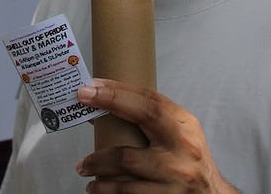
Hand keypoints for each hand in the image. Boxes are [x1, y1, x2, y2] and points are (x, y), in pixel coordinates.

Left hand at [74, 79, 237, 192]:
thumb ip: (154, 122)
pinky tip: (96, 188)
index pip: (151, 100)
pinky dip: (107, 190)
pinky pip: (128, 193)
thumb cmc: (189, 162)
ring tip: (83, 166)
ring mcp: (175, 176)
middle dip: (107, 109)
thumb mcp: (181, 136)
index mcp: (185, 126)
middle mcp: (183, 148)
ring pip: (126, 163)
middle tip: (81, 110)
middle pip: (140, 121)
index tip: (93, 87)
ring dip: (98, 163)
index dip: (119, 91)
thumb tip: (106, 108)